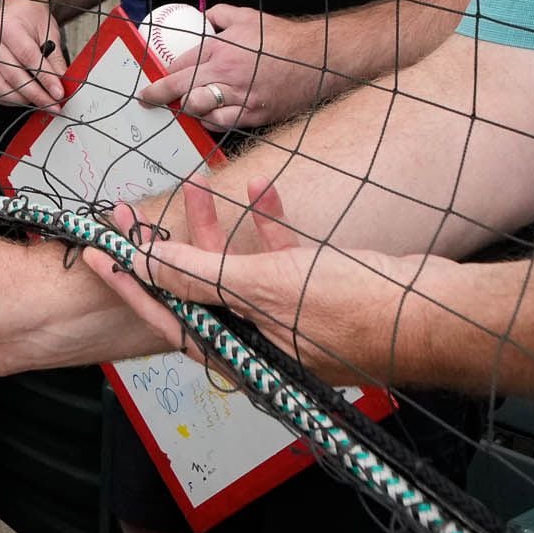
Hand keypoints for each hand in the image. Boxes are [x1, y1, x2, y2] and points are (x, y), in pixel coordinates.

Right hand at [0, 0, 64, 110]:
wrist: (18, 7)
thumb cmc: (32, 18)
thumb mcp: (50, 33)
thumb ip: (55, 59)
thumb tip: (63, 84)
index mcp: (9, 27)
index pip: (28, 58)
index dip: (45, 78)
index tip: (59, 93)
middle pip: (14, 76)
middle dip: (37, 95)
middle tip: (55, 105)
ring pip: (0, 88)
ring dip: (23, 99)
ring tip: (42, 101)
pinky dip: (10, 99)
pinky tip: (26, 98)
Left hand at [83, 175, 442, 383]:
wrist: (436, 312)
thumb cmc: (358, 310)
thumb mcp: (267, 286)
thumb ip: (203, 275)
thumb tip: (150, 265)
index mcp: (241, 351)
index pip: (168, 317)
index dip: (130, 283)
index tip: (97, 251)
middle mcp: (259, 338)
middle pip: (196, 289)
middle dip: (167, 245)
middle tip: (134, 210)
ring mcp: (289, 315)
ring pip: (237, 267)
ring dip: (218, 225)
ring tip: (198, 181)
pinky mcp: (318, 291)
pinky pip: (280, 256)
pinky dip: (268, 224)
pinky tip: (261, 190)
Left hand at [140, 5, 326, 132]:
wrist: (317, 59)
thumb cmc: (281, 37)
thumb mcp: (248, 17)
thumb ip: (220, 15)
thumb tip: (204, 17)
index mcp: (221, 49)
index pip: (180, 64)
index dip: (164, 72)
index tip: (156, 76)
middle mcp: (227, 74)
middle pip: (181, 88)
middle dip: (158, 95)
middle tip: (147, 99)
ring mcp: (241, 97)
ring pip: (199, 109)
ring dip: (187, 108)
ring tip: (181, 106)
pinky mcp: (255, 114)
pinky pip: (223, 124)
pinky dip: (210, 121)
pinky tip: (206, 116)